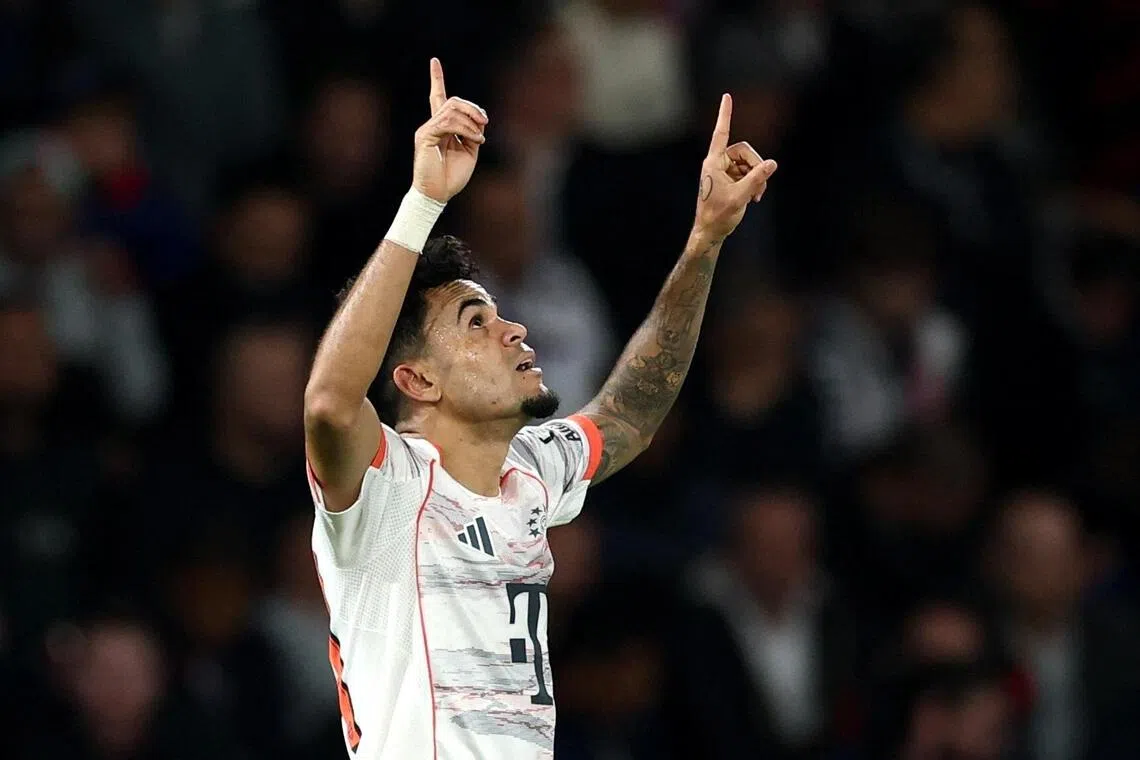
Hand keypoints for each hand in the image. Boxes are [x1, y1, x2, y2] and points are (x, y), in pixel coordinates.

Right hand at [412, 58, 488, 202]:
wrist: (438, 194)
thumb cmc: (452, 176)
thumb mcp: (469, 151)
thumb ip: (472, 132)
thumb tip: (479, 120)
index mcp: (442, 127)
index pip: (437, 98)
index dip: (436, 79)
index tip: (434, 61)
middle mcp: (432, 125)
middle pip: (452, 101)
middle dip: (472, 108)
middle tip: (484, 122)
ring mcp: (427, 129)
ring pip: (451, 109)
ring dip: (471, 120)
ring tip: (480, 136)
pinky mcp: (425, 136)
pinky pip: (447, 122)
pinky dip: (466, 129)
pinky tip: (476, 139)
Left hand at [693, 94, 777, 240]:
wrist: (709, 232)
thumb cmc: (718, 215)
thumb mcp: (741, 196)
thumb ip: (757, 178)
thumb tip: (772, 163)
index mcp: (713, 163)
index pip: (721, 134)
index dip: (725, 115)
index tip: (727, 97)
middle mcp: (717, 163)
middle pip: (744, 151)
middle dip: (756, 166)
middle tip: (761, 185)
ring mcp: (723, 171)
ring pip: (747, 163)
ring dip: (756, 176)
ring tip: (757, 195)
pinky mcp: (728, 180)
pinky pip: (746, 173)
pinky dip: (753, 182)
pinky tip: (755, 196)